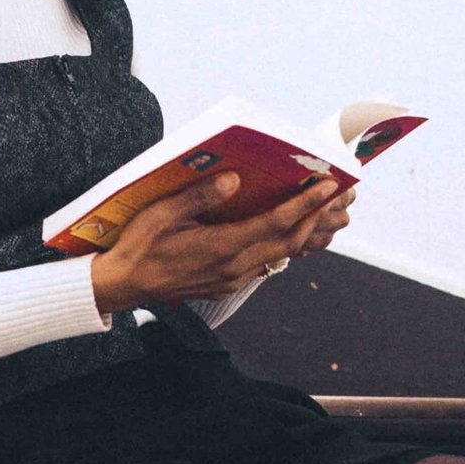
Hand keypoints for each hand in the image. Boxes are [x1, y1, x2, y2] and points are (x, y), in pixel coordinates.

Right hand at [90, 171, 352, 317]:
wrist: (125, 284)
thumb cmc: (140, 245)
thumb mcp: (163, 214)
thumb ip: (200, 197)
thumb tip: (232, 179)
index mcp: (222, 247)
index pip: (275, 223)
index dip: (305, 204)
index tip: (327, 185)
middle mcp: (234, 267)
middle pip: (290, 241)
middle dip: (317, 215)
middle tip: (339, 192)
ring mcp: (233, 278)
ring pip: (282, 254)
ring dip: (306, 230)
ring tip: (325, 208)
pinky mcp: (228, 282)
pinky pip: (267, 261)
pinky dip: (286, 243)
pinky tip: (292, 228)